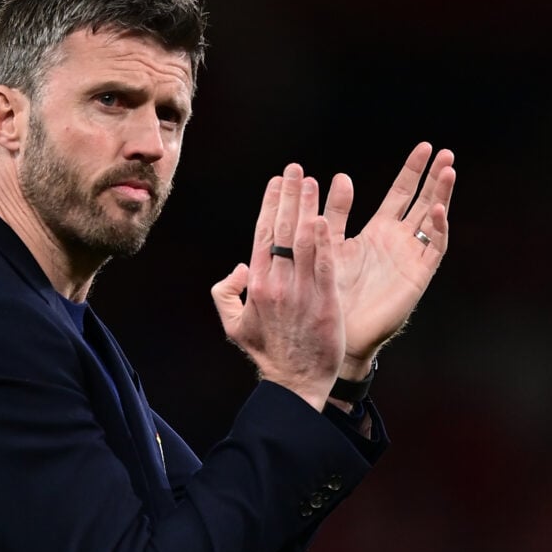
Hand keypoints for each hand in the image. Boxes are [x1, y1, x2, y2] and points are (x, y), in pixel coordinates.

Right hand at [211, 164, 344, 410]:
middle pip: (282, 230)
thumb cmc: (267, 353)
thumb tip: (238, 267)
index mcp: (256, 284)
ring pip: (303, 241)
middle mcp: (276, 283)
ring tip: (311, 181)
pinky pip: (324, 265)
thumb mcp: (233, 325)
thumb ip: (225, 292)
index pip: (263, 234)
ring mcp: (300, 292)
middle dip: (289, 195)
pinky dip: (324, 241)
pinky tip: (325, 218)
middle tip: (295, 168)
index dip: (270, 204)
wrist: (294, 383)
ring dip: (307, 208)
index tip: (277, 181)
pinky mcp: (323, 302)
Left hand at [323, 142, 455, 378]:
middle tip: (445, 151)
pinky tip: (436, 210)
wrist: (336, 330)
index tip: (424, 147)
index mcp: (378, 231)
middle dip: (434, 177)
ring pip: (433, 220)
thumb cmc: (328, 290)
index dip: (413, 171)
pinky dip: (437, 229)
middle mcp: (398, 241)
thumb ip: (334, 213)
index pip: (401, 193)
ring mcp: (411, 257)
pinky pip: (433, 249)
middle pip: (423, 201)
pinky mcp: (418, 276)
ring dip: (441, 196)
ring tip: (448, 170)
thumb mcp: (327, 244)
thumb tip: (336, 177)